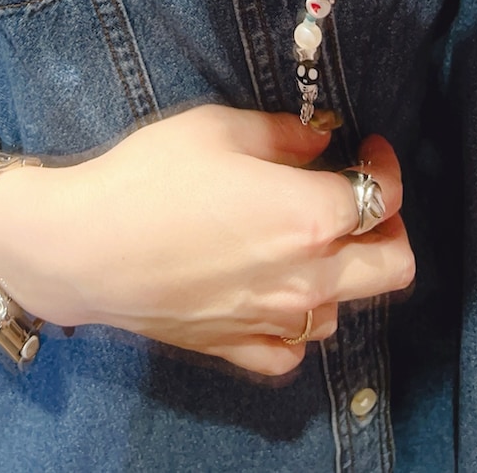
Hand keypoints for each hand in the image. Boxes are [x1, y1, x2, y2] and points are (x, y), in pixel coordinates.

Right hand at [0, 106, 413, 375]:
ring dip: (343, 272)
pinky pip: (294, 346)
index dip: (385, 167)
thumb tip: (321, 140)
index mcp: (309, 217)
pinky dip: (298, 319)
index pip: (382, 197)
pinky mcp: (239, 348)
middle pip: (393, 267)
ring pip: (346, 307)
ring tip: (306, 239)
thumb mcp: (216, 128)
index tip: (369, 148)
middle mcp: (307, 277)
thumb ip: (282, 134)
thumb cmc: (146, 177)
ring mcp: (275, 321)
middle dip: (390, 228)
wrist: (83, 248)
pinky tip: (273, 289)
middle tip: (359, 197)